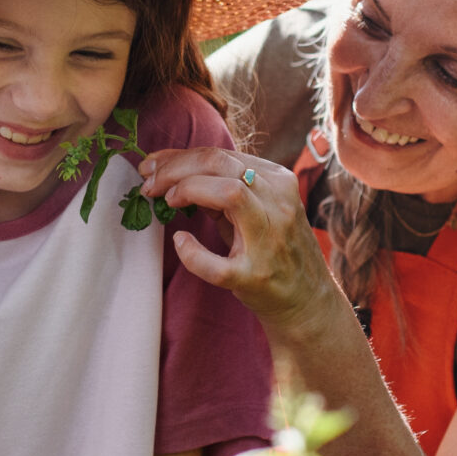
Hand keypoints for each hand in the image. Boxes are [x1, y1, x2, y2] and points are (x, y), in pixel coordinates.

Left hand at [137, 147, 338, 335]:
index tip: (152, 166)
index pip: (221, 154)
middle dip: (176, 168)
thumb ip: (224, 188)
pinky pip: (216, 265)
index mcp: (278, 182)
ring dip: (187, 190)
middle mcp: (278, 205)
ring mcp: (269, 242)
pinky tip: (181, 243)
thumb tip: (173, 169)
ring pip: (229, 194)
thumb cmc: (275, 251)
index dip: (178, 156)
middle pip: (221, 164)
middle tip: (149, 183)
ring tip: (167, 201)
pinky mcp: (255, 278)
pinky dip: (191, 253)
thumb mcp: (258, 209)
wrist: (307, 301)